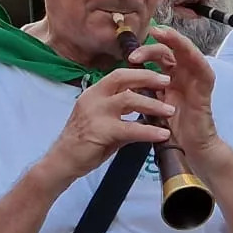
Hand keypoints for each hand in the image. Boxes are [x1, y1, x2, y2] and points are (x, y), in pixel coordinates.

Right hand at [41, 66, 173, 179]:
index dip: (139, 72)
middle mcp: (93, 97)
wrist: (63, 161)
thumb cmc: (84, 142)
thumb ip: (123, 115)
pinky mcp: (100, 131)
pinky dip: (149, 131)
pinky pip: (130, 128)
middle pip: (123, 78)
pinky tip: (162, 135)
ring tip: (170, 110)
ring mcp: (95, 113)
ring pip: (129, 99)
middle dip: (147, 77)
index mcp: (94, 93)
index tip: (158, 75)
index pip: (118, 75)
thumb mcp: (104, 122)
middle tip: (167, 82)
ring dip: (152, 104)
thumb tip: (147, 115)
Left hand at [139, 27, 223, 159]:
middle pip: (170, 51)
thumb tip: (122, 77)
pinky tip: (186, 50)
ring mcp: (195, 80)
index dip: (145, 51)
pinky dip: (195, 57)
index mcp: (170, 77)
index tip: (128, 54)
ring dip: (175, 41)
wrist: (188, 149)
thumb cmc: (169, 129)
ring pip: (187, 52)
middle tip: (136, 50)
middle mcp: (182, 75)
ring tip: (161, 33)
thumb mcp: (151, 105)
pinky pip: (203, 69)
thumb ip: (143, 90)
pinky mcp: (205, 89)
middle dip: (155, 44)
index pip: (158, 56)